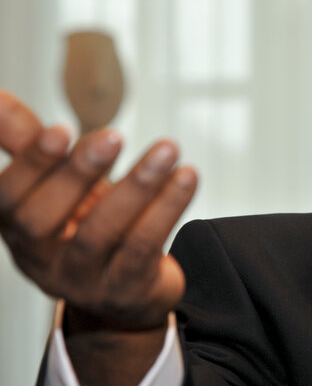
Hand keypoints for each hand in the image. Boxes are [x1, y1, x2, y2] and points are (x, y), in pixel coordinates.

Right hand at [0, 90, 196, 331]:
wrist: (126, 288)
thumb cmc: (85, 223)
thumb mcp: (55, 184)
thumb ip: (30, 142)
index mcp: (16, 226)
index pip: (7, 197)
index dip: (30, 164)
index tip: (61, 129)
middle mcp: (40, 258)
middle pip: (42, 219)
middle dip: (77, 173)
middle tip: (114, 136)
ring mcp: (82, 280)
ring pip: (101, 234)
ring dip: (137, 186)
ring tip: (168, 148)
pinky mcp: (126, 290)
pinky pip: (144, 247)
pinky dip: (167, 209)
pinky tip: (187, 176)